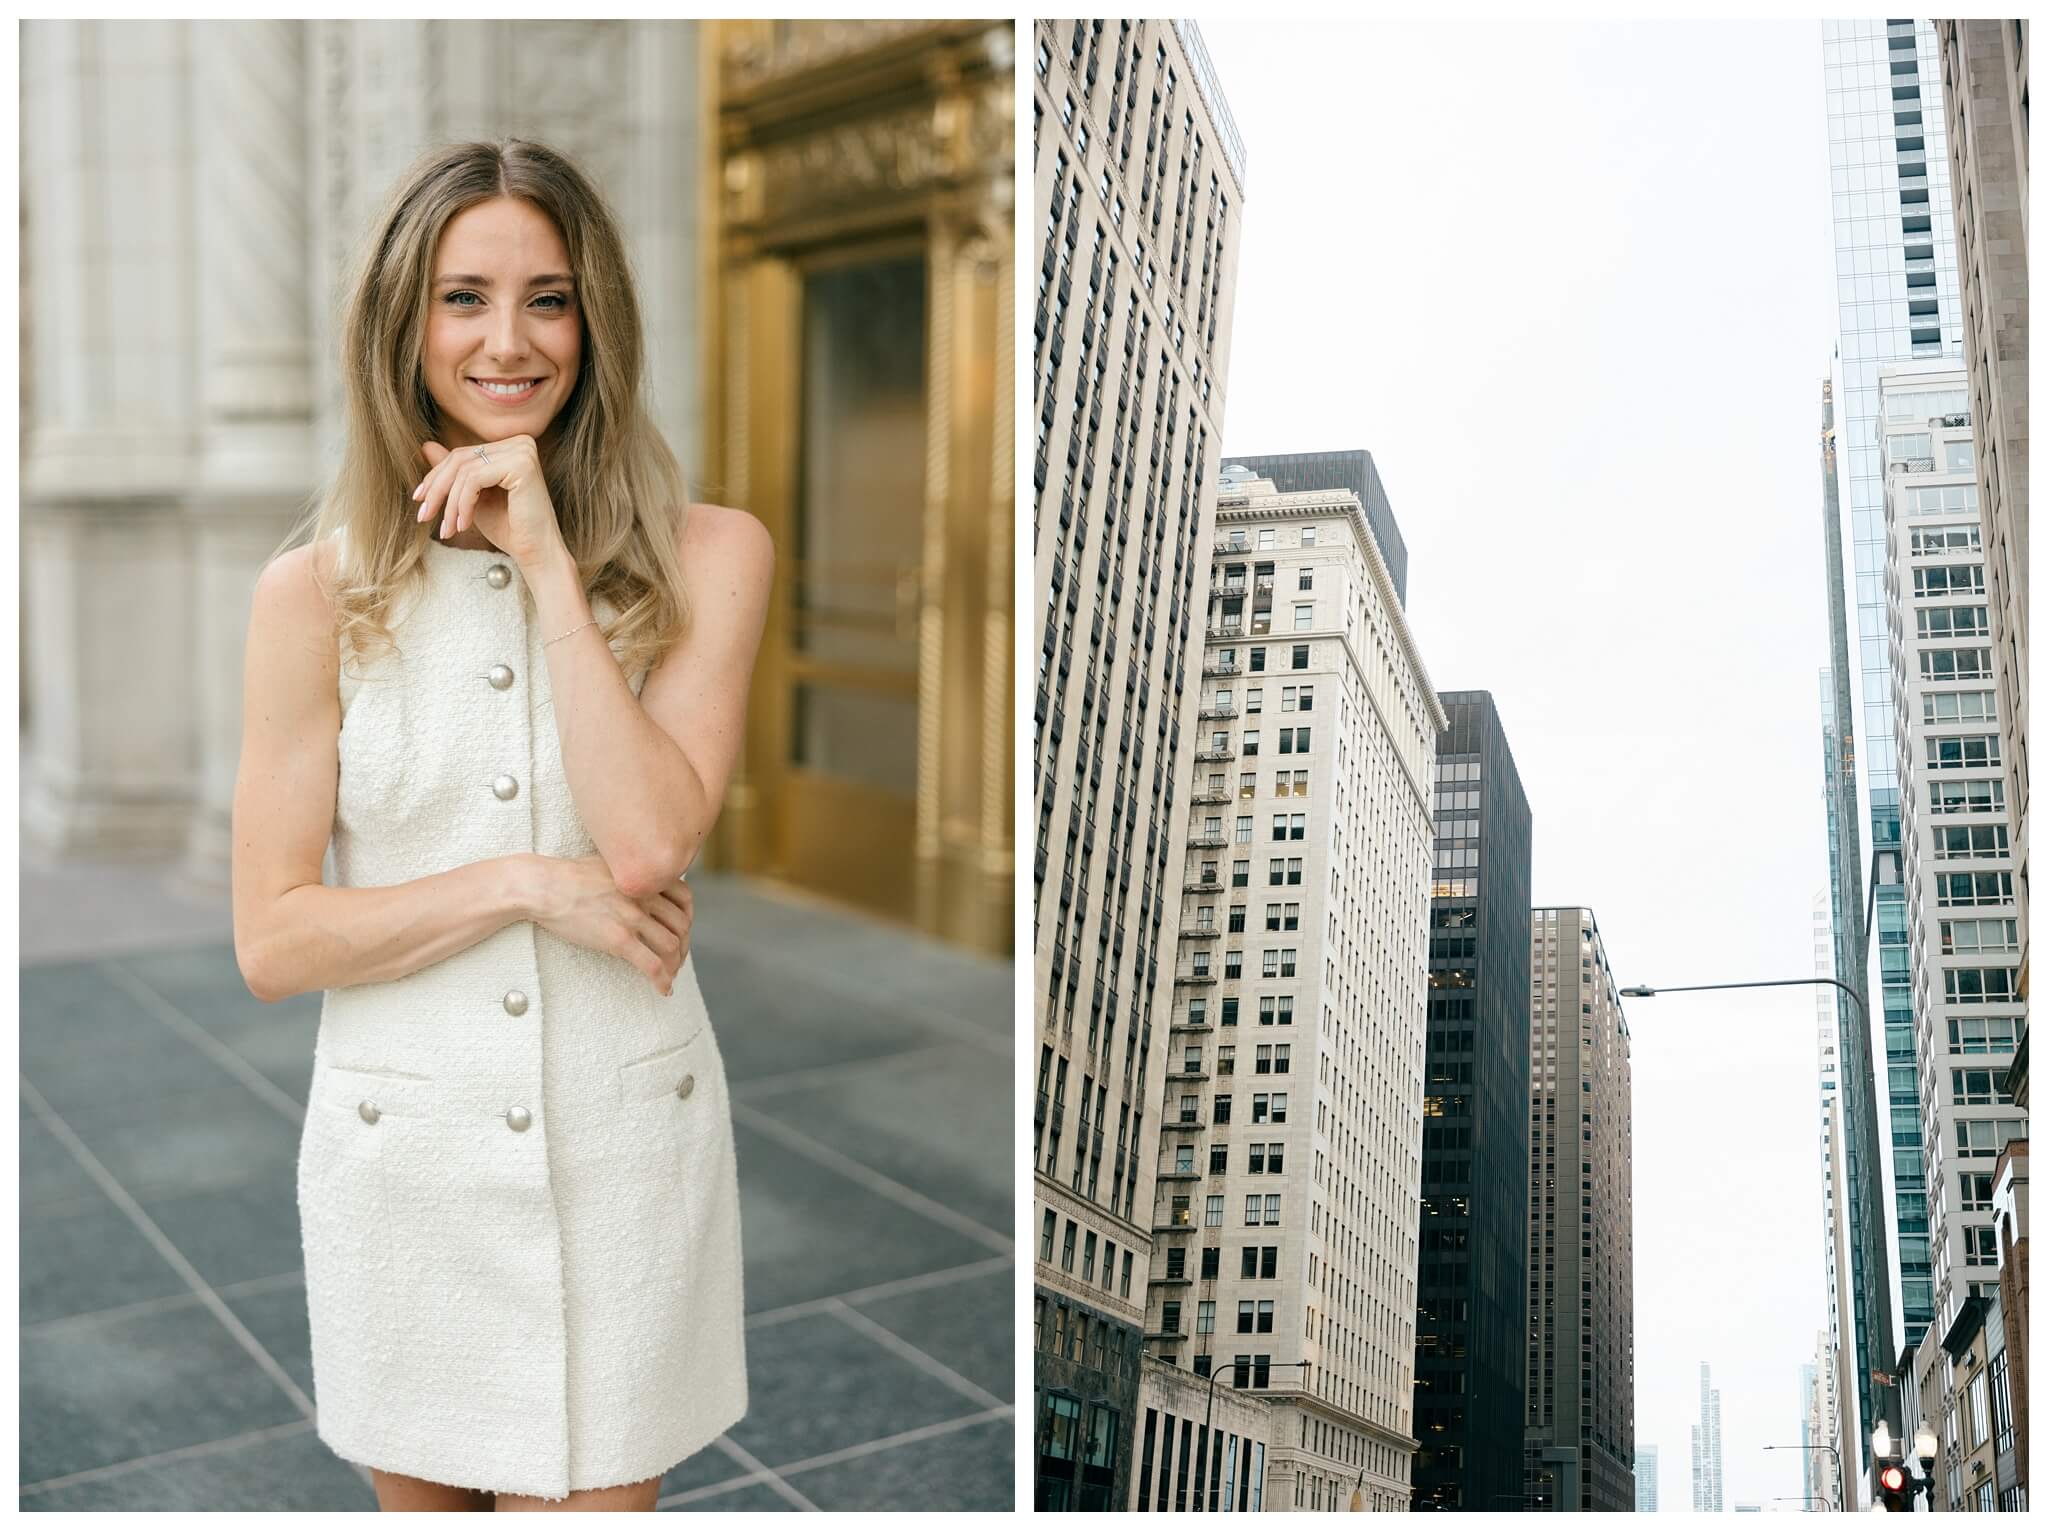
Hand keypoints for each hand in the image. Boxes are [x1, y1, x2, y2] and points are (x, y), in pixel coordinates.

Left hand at [413, 435, 564, 569]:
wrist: (536, 553)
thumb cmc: (509, 529)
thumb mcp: (473, 498)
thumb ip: (454, 473)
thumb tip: (425, 445)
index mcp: (511, 447)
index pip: (462, 455)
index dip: (436, 477)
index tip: (418, 499)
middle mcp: (520, 443)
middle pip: (460, 459)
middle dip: (437, 490)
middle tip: (423, 516)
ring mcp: (522, 451)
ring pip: (464, 471)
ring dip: (450, 504)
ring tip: (447, 529)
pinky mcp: (521, 465)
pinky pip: (474, 479)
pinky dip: (462, 504)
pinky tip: (463, 525)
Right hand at [527, 853, 692, 995]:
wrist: (544, 886)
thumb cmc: (569, 876)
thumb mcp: (610, 864)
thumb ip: (631, 875)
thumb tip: (638, 885)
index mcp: (645, 877)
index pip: (686, 899)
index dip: (688, 919)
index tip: (681, 933)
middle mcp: (645, 896)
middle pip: (681, 925)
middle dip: (683, 946)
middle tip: (676, 959)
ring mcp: (633, 917)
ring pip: (671, 947)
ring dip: (675, 965)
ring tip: (669, 976)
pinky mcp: (619, 939)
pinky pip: (652, 965)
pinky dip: (662, 980)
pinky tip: (663, 990)